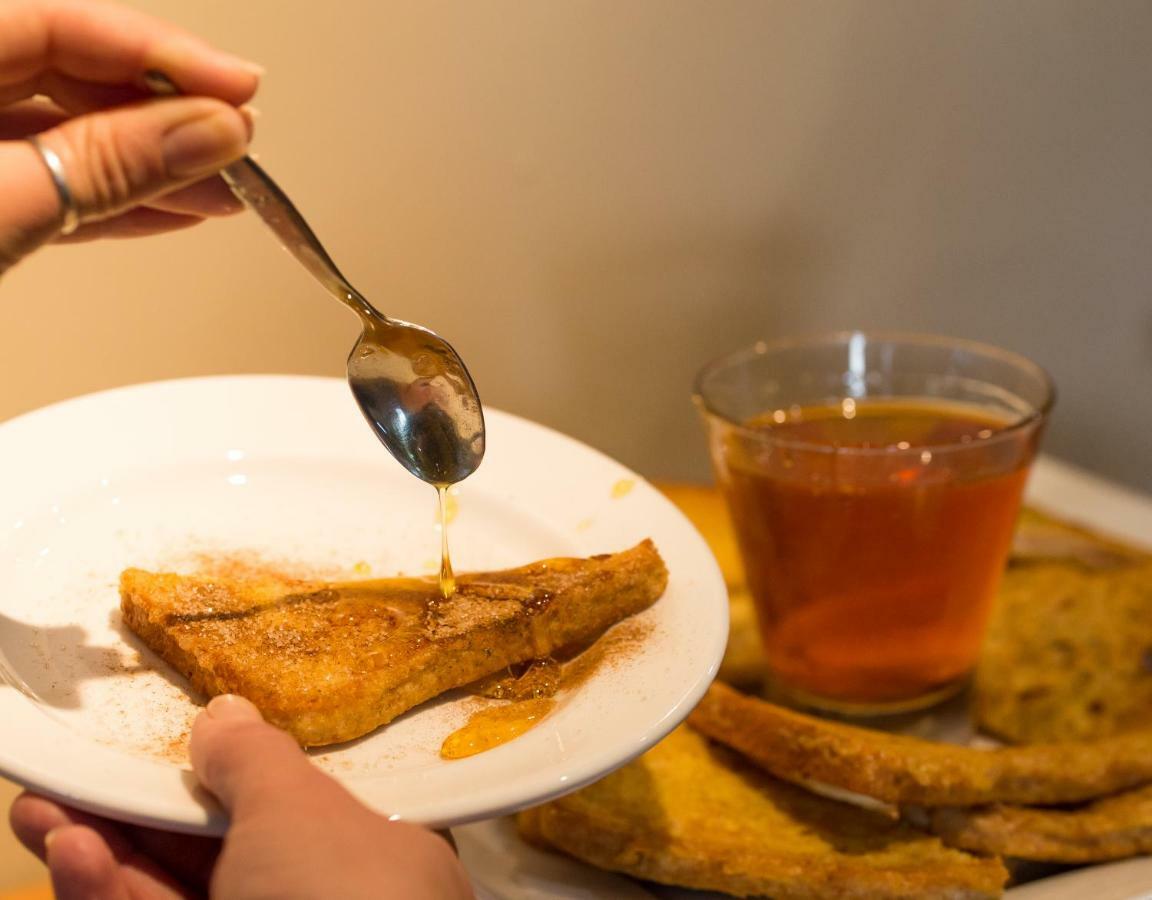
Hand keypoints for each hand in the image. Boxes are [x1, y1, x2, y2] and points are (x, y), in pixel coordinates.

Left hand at [0, 0, 261, 274]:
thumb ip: (105, 165)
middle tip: (238, 137)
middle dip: (165, 114)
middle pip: (70, 78)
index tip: (237, 86)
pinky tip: (177, 210)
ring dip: (155, 167)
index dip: (159, 53)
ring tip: (227, 186)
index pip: (62, 26)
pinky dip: (114, 203)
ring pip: (68, 143)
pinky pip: (52, 192)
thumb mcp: (3, 202)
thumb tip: (206, 132)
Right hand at [9, 695, 474, 898]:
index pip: (292, 811)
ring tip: (44, 811)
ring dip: (107, 855)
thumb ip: (253, 759)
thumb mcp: (300, 810)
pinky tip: (73, 854)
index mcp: (376, 861)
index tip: (161, 756)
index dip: (220, 782)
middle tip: (66, 783)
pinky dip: (108, 897)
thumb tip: (224, 714)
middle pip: (217, 855)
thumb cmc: (335, 894)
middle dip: (136, 817)